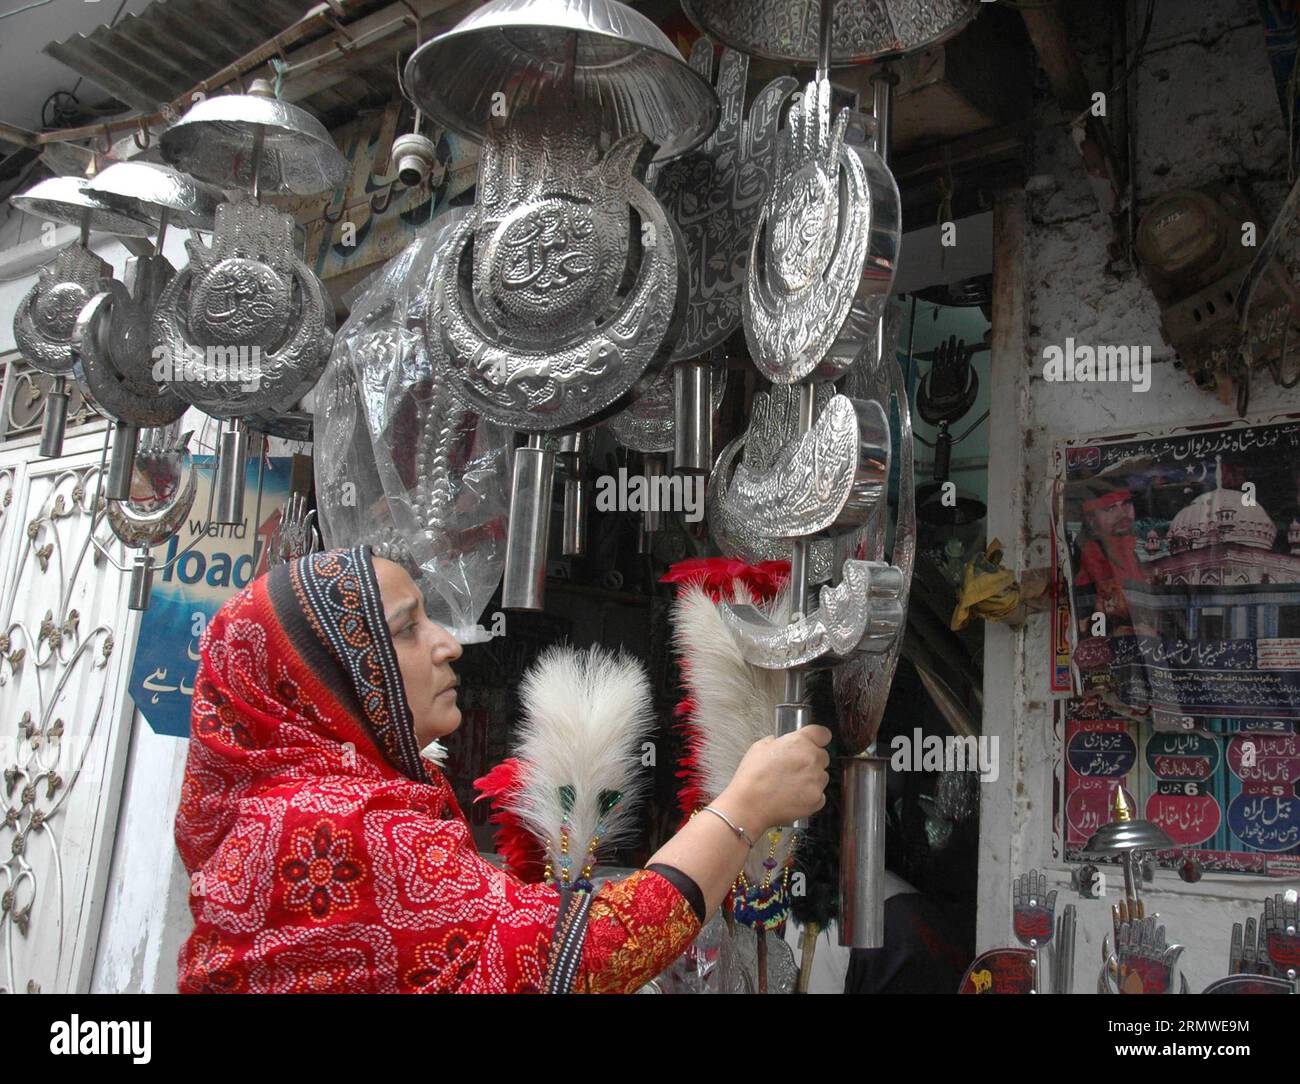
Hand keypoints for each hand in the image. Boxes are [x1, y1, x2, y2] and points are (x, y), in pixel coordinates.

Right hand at [717, 726, 831, 833]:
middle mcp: (813, 759)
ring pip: (821, 776)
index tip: (814, 742)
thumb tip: (779, 743)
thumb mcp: (759, 748)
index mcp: (800, 742)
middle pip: (822, 756)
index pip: (823, 734)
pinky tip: (792, 796)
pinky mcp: (817, 800)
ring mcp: (817, 781)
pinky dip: (809, 796)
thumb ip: (776, 742)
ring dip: (811, 778)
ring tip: (790, 785)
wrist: (749, 805)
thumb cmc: (752, 776)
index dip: (818, 738)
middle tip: (793, 768)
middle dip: (811, 760)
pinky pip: (819, 795)